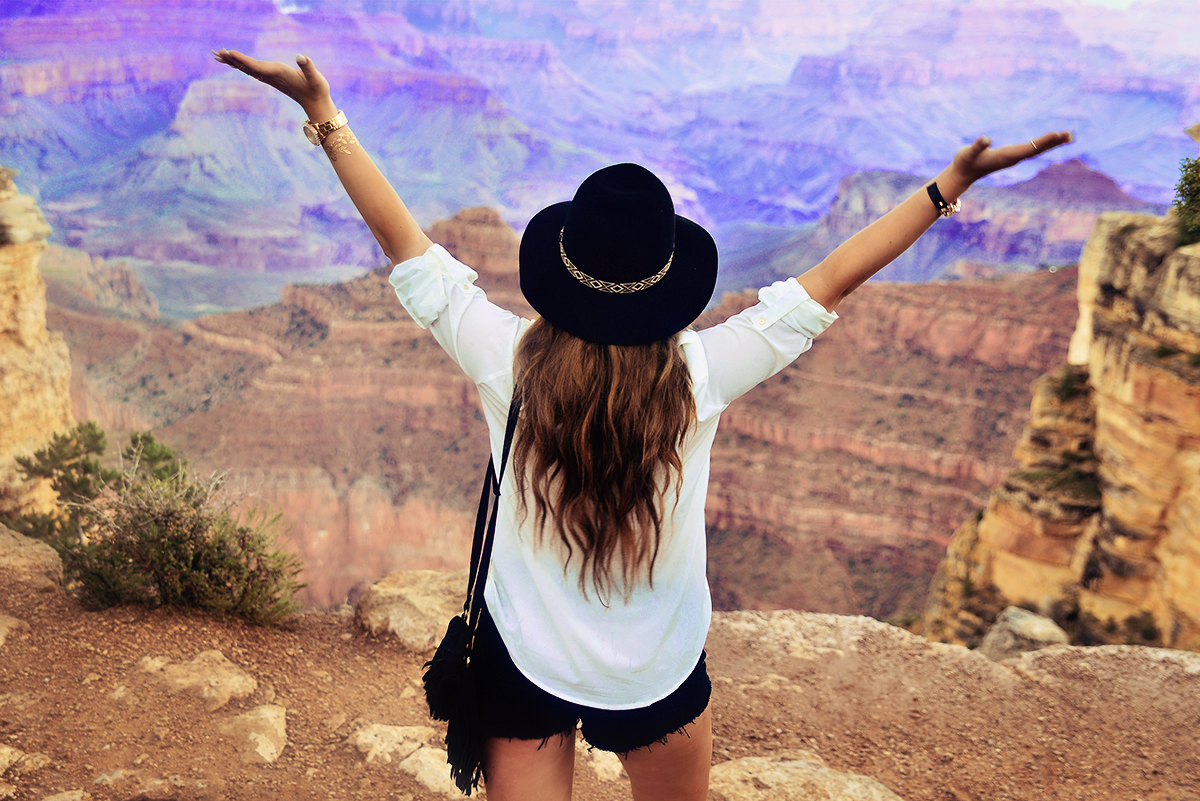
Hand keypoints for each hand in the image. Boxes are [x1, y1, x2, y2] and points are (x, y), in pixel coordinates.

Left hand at [212, 49, 334, 119]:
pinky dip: (241, 64)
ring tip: (218, 55)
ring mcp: (270, 78)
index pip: (257, 66)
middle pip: (247, 67)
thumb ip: (308, 67)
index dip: (243, 59)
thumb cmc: (317, 89)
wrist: (316, 103)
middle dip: (232, 60)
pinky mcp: (271, 78)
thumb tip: (301, 56)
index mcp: (279, 73)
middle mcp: (271, 76)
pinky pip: (252, 70)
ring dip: (233, 62)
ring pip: (247, 69)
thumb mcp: (315, 78)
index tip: (229, 52)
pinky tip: (233, 62)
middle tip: (216, 53)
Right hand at [949, 130, 1073, 189]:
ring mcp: (1013, 157)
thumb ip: (976, 146)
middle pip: (1037, 149)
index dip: (1043, 141)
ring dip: (1052, 143)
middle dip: (1053, 142)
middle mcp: (1013, 158)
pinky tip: (1052, 140)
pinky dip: (1044, 143)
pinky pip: (1032, 149)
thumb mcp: (967, 153)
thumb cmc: (964, 162)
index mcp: (1006, 156)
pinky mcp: (1012, 156)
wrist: (963, 174)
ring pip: (1037, 150)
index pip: (1028, 148)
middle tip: (1070, 134)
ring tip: (1068, 136)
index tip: (1057, 134)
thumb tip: (986, 139)